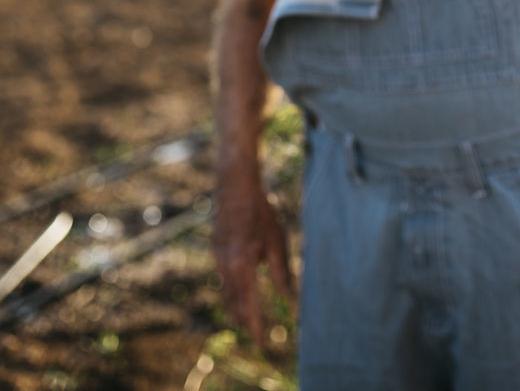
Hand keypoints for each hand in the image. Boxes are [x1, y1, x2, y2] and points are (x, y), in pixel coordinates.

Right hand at [213, 174, 294, 347]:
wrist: (235, 188)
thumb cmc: (261, 212)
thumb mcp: (276, 241)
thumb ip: (281, 273)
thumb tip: (291, 300)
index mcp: (242, 268)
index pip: (249, 308)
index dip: (257, 328)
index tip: (263, 345)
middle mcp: (226, 269)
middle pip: (235, 307)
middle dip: (246, 323)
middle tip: (258, 338)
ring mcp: (218, 261)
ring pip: (227, 296)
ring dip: (238, 310)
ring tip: (249, 321)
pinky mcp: (216, 253)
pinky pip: (223, 282)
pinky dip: (232, 294)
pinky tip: (240, 294)